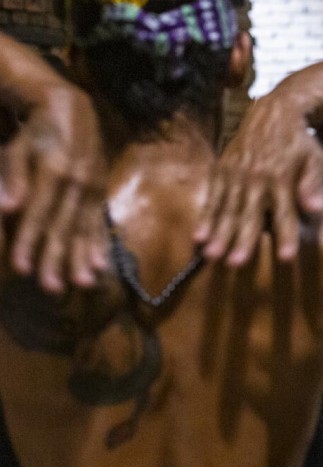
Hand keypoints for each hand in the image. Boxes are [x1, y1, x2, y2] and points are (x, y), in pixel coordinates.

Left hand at [0, 88, 107, 292]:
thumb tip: (8, 208)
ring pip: (85, 229)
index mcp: (54, 172)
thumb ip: (15, 177)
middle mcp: (77, 185)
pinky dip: (100, 246)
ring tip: (82, 284)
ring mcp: (93, 191)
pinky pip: (100, 224)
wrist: (73, 111)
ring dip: (82, 259)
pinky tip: (101, 267)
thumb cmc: (37, 131)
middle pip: (64, 228)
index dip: (29, 241)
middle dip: (56, 259)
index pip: (38, 214)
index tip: (20, 268)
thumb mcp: (20, 147)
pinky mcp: (101, 194)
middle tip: (50, 288)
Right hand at [196, 100, 322, 265]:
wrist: (273, 113)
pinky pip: (212, 198)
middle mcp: (256, 178)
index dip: (285, 235)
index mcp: (281, 178)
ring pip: (227, 209)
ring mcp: (235, 175)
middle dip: (243, 240)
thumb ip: (314, 185)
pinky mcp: (221, 171)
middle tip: (237, 264)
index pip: (285, 213)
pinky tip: (198, 238)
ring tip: (212, 257)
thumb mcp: (315, 160)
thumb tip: (316, 209)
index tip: (285, 258)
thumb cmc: (300, 144)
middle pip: (250, 215)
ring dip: (219, 234)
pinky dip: (205, 218)